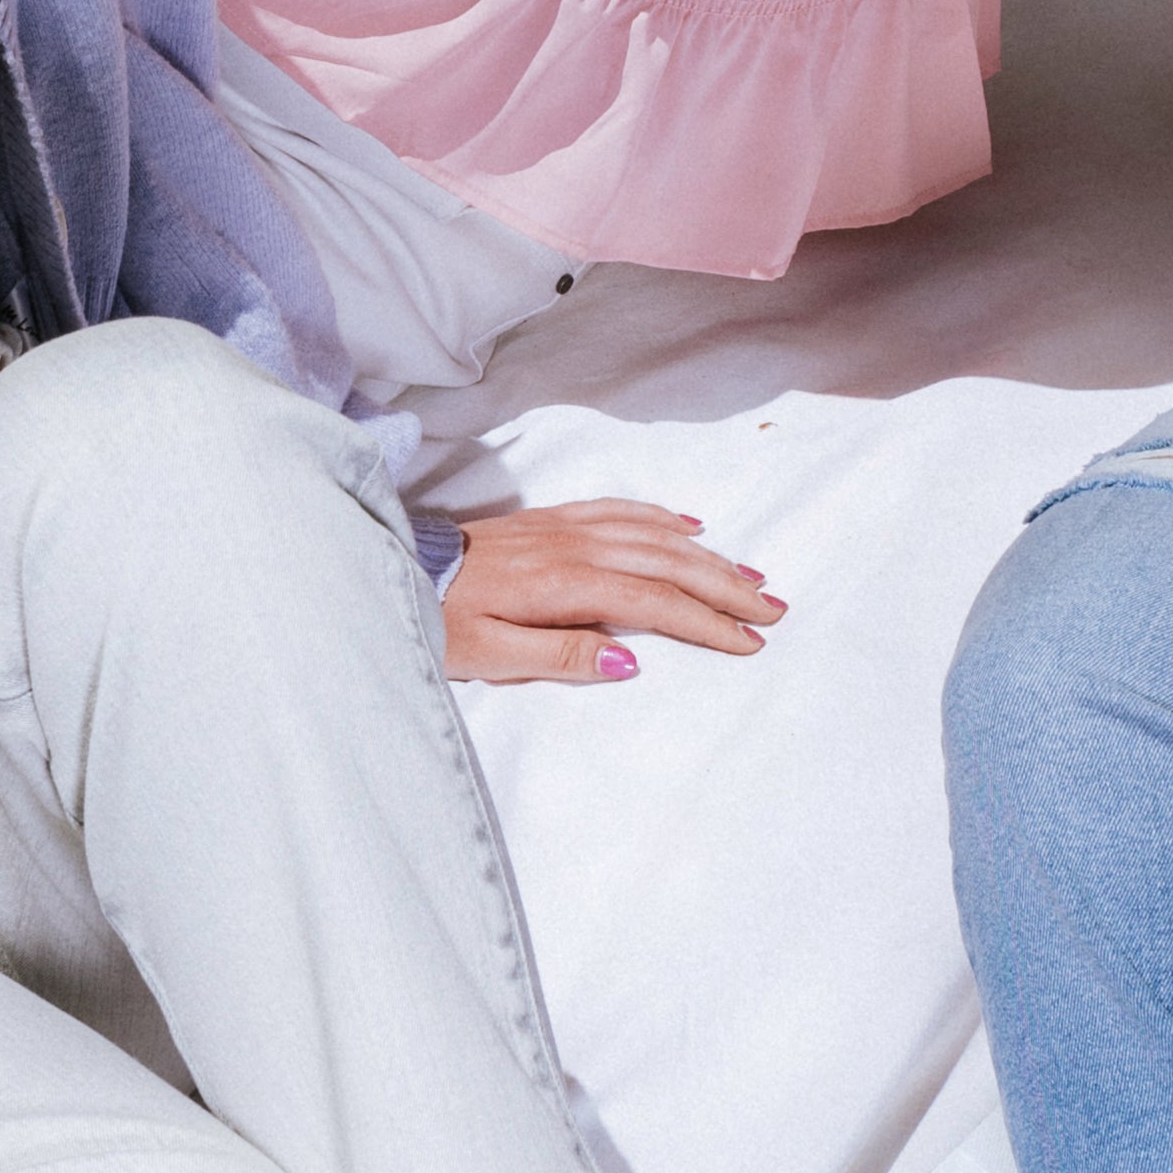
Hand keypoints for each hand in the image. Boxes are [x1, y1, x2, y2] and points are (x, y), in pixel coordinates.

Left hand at [439, 496, 785, 687]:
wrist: (397, 565)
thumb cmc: (439, 621)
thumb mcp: (489, 657)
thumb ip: (560, 658)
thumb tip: (629, 663)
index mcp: (566, 584)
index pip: (655, 604)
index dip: (707, 624)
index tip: (750, 644)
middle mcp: (575, 546)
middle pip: (669, 564)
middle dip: (726, 588)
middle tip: (774, 610)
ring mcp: (565, 526)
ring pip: (654, 535)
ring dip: (708, 556)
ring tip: (750, 576)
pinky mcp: (552, 518)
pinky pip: (621, 509)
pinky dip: (662, 517)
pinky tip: (689, 527)